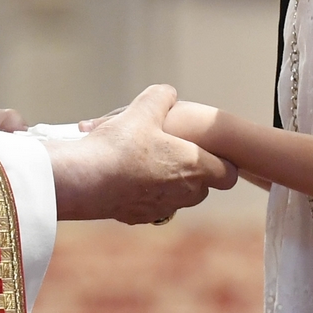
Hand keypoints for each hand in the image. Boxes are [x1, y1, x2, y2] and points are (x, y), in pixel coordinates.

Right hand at [47, 84, 237, 222]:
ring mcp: (161, 209)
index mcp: (194, 167)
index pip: (228, 174)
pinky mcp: (138, 218)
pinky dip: (145, 193)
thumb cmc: (119, 145)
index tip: (208, 148)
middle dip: (194, 170)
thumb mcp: (143, 108)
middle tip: (174, 149)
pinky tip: (126, 175)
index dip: (223, 161)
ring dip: (170, 182)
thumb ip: (162, 97)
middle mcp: (184, 193)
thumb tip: (168, 95)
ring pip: (178, 197)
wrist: (84, 180)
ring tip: (147, 160)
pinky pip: (152, 205)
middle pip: (203, 186)